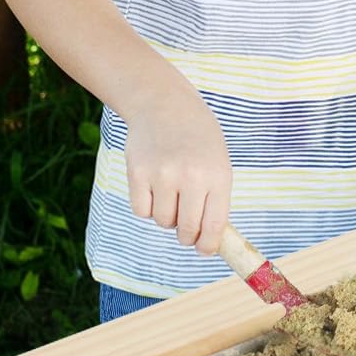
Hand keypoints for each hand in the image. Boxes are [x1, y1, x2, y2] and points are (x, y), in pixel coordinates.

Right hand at [123, 82, 233, 252]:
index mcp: (218, 175)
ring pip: (162, 221)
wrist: (165, 105)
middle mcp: (191, 176)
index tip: (205, 250)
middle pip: (187, 230)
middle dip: (187, 237)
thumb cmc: (197, 139)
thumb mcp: (217, 162)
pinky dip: (146, 206)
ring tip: (171, 192)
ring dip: (166, 216)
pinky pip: (141, 210)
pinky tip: (153, 186)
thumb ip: (214, 197)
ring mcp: (163, 175)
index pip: (215, 224)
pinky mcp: (137, 173)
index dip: (209, 245)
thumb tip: (207, 240)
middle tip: (186, 232)